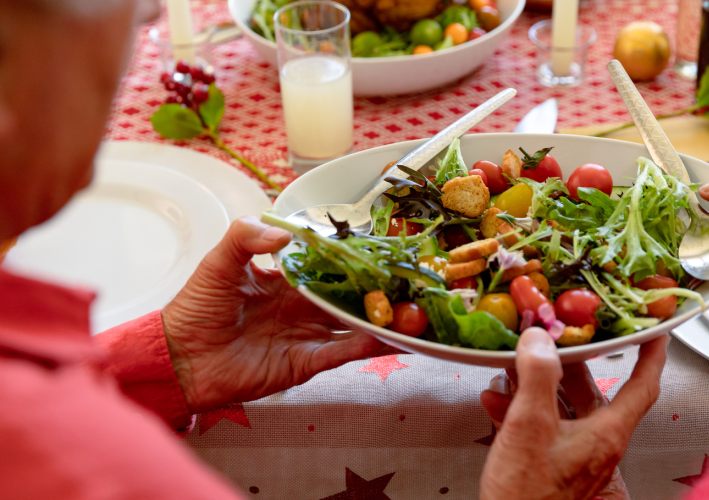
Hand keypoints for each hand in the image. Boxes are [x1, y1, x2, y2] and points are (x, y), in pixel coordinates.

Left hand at [162, 217, 388, 413]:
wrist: (178, 358)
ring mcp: (305, 336)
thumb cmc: (195, 309)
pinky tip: (383, 337)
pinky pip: (338, 354)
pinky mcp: (303, 364)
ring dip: (379, 320)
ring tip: (410, 312)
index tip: (379, 248)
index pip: (327, 266)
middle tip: (407, 280)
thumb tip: (284, 231)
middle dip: (376, 290)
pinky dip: (361, 346)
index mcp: (285, 280)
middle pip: (347, 297)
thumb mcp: (218, 262)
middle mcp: (302, 308)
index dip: (352, 258)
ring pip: (351, 326)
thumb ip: (246, 236)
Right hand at [479, 328, 668, 499]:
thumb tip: (540, 341)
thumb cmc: (527, 496)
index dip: (651, 355)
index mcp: (606, 434)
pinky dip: (524, 409)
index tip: (655, 332)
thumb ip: (537, 377)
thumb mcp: (529, 425)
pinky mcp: (553, 466)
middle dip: (574, 363)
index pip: (643, 385)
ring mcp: (575, 457)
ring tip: (520, 365)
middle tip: (564, 338)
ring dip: (542, 385)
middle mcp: (597, 445)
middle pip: (594, 393)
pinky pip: (545, 428)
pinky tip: (499, 401)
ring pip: (566, 409)